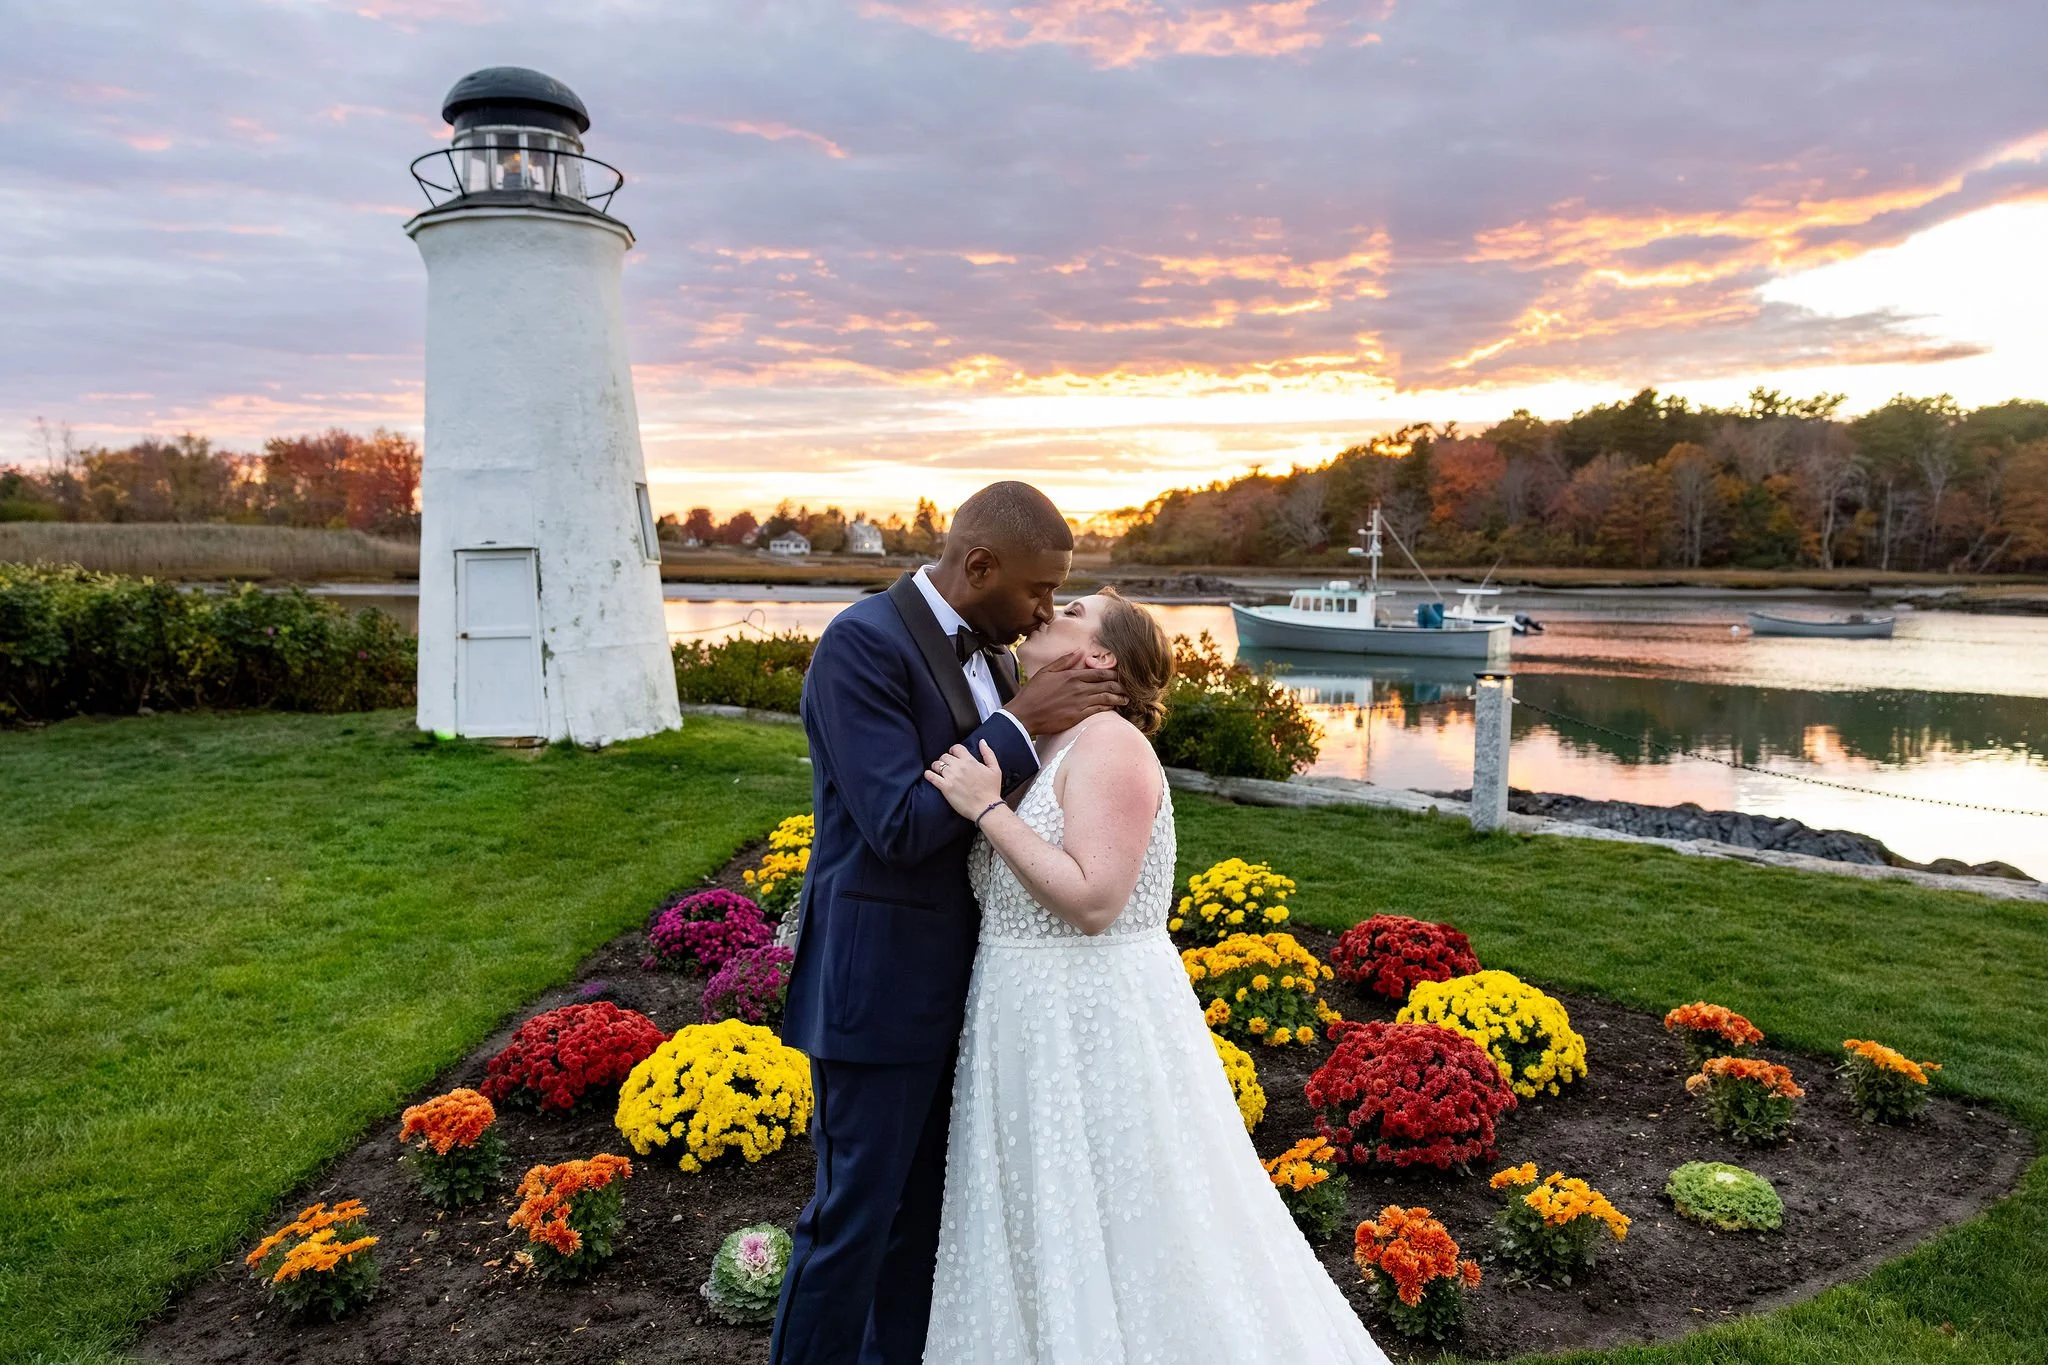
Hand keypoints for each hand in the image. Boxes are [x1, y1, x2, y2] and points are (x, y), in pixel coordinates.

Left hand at [923, 741, 1005, 819]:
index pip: (956, 748)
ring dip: (936, 766)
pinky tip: (929, 775)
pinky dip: (928, 774)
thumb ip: (988, 753)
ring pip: (937, 764)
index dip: (953, 750)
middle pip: (945, 756)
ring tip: (938, 771)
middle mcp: (959, 767)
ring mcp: (951, 777)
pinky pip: (932, 777)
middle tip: (946, 766)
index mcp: (970, 761)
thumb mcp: (995, 769)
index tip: (953, 755)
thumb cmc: (992, 790)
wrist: (986, 808)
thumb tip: (982, 741)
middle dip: (945, 760)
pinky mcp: (945, 787)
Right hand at [1003, 651, 1124, 736]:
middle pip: (1107, 685)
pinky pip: (1099, 710)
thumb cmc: (1033, 693)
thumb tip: (1078, 652)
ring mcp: (1080, 703)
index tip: (1120, 674)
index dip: (1112, 674)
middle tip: (1128, 687)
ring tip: (1126, 698)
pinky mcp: (1078, 716)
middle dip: (1119, 685)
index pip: (1099, 673)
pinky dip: (1109, 708)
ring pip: (1106, 698)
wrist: (1025, 715)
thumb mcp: (1046, 672)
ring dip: (1118, 697)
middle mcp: (1079, 688)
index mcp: (1072, 676)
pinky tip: (1114, 707)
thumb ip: (1064, 661)